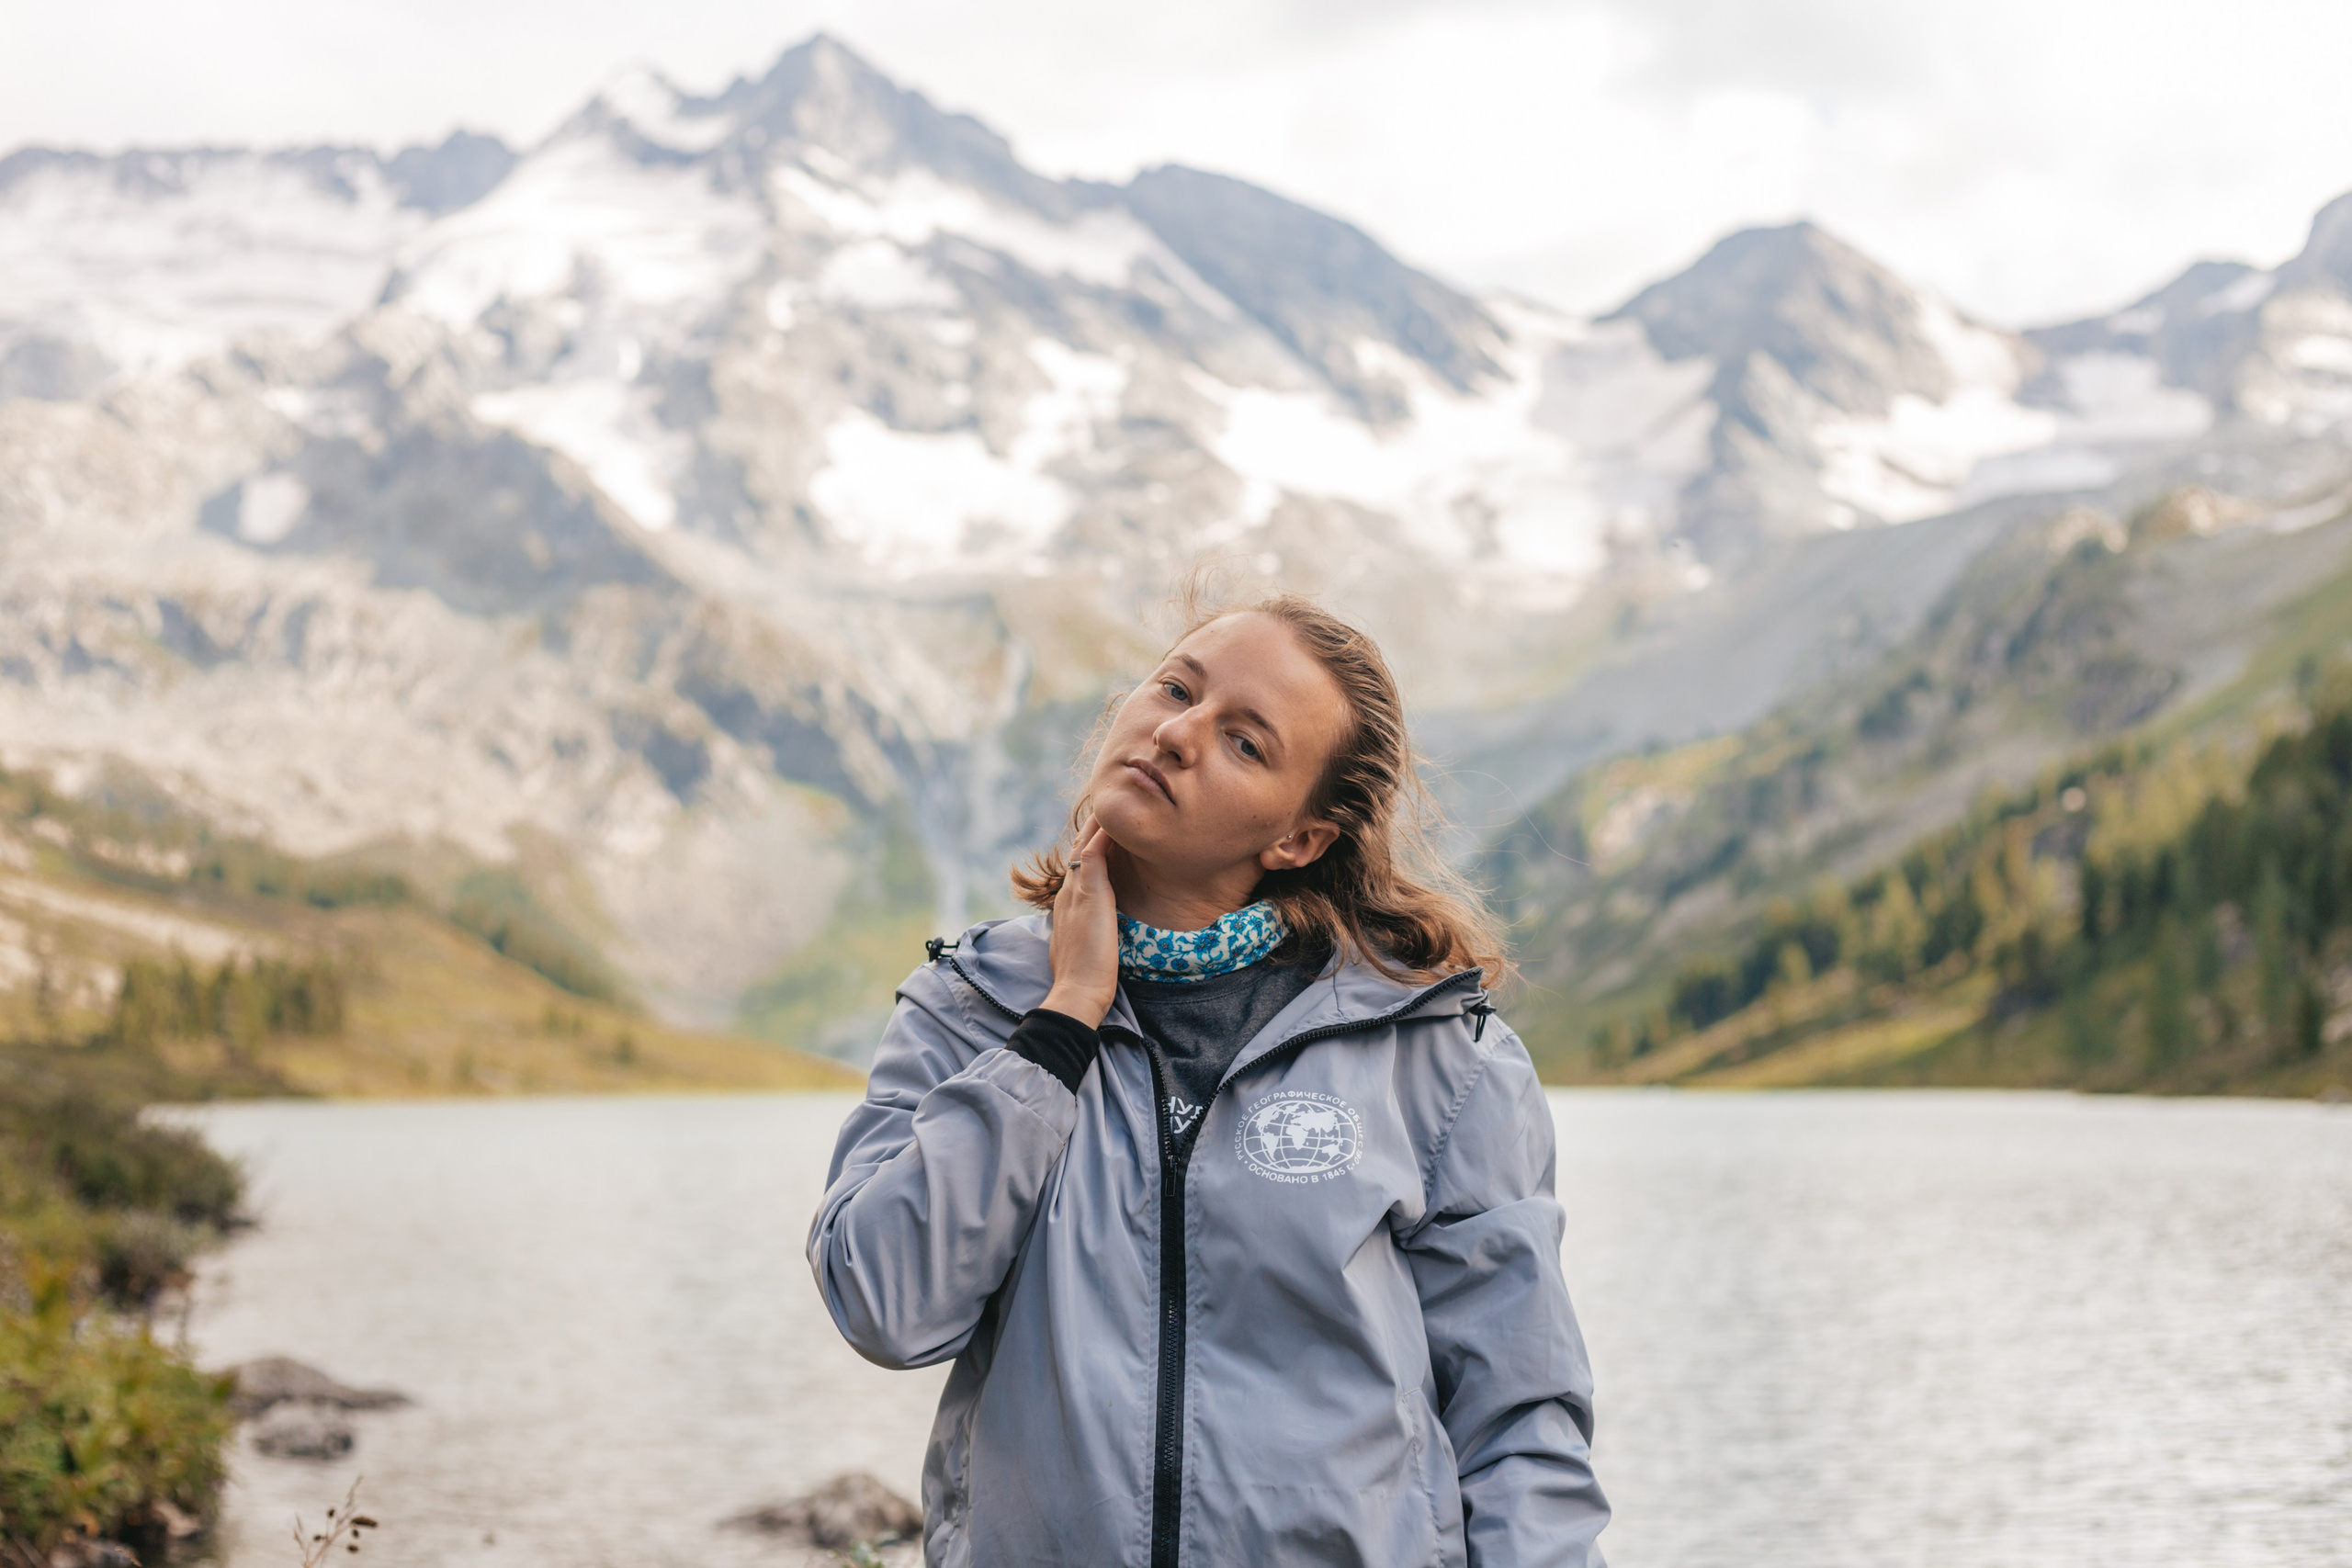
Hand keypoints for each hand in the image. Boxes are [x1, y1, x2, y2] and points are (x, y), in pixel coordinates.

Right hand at [1043, 818, 1118, 1027]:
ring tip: (1113, 804)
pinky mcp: (1089, 894)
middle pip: (1077, 850)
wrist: (1077, 992)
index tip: (1104, 836)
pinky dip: (1104, 836)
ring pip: (1084, 846)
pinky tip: (1115, 823)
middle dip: (1092, 830)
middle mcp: (1067, 894)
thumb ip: (1090, 934)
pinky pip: (1094, 854)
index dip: (1090, 849)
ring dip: (1098, 825)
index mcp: (1066, 906)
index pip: (1077, 868)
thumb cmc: (1085, 980)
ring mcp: (1075, 892)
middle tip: (1108, 808)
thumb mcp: (1085, 949)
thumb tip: (1102, 934)